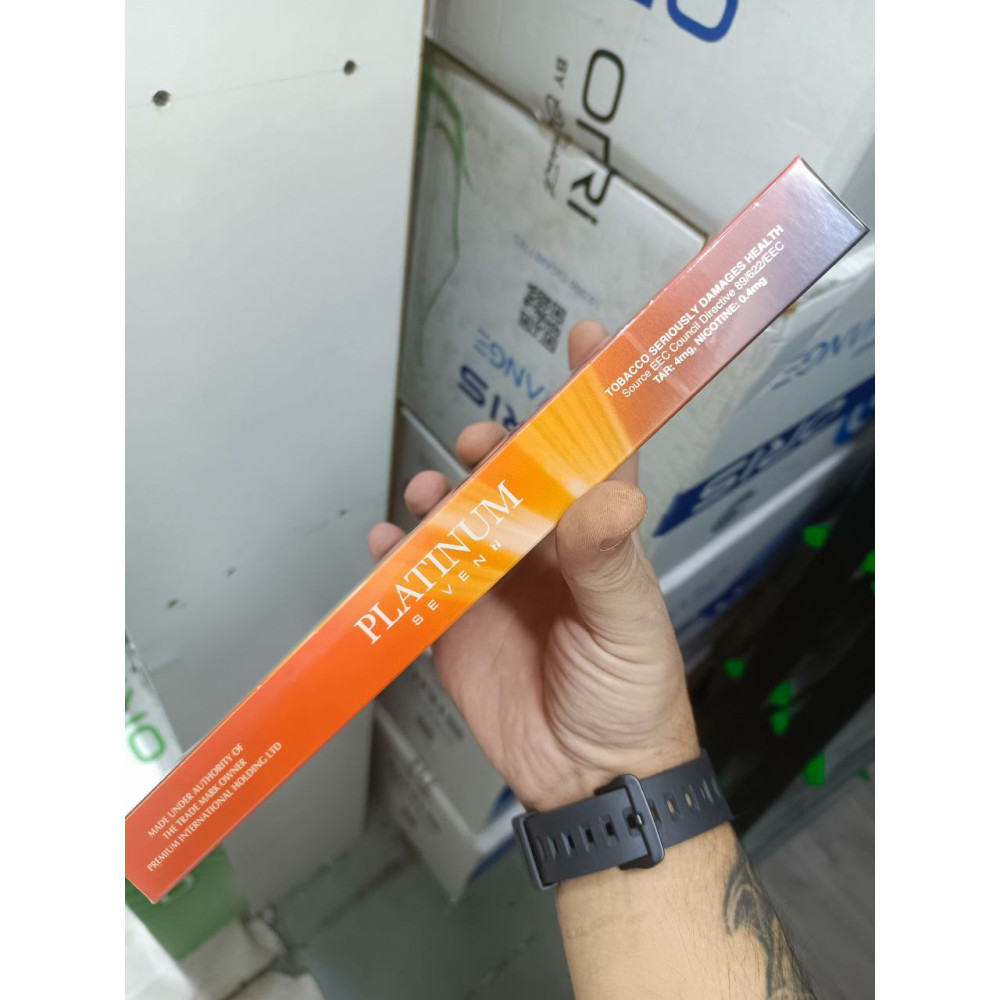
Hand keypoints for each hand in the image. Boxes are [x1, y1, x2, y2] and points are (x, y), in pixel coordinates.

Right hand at [368, 321, 697, 810]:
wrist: (588, 779)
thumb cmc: (632, 698)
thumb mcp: (630, 628)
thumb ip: (611, 563)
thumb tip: (608, 494)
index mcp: (598, 540)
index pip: (597, 455)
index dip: (589, 399)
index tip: (583, 340)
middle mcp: (546, 551)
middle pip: (515, 478)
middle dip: (493, 450)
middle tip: (475, 444)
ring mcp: (497, 584)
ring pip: (461, 518)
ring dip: (440, 497)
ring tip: (431, 495)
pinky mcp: (456, 623)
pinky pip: (419, 577)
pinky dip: (397, 557)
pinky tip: (389, 546)